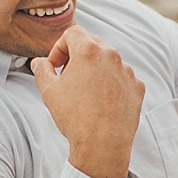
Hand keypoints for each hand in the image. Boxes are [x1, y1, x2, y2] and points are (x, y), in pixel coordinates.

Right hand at [31, 26, 144, 177]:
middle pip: (93, 44)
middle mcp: (112, 56)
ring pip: (109, 61)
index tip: (56, 66)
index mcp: (89, 51)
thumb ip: (42, 70)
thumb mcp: (48, 91)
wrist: (103, 144)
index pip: (73, 33)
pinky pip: (122, 78)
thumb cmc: (74, 117)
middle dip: (78, 56)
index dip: (60, 47)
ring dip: (96, 70)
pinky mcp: (138, 87)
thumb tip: (39, 62)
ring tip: (85, 92)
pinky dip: (112, 84)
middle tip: (68, 77)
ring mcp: (128, 72)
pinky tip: (102, 102)